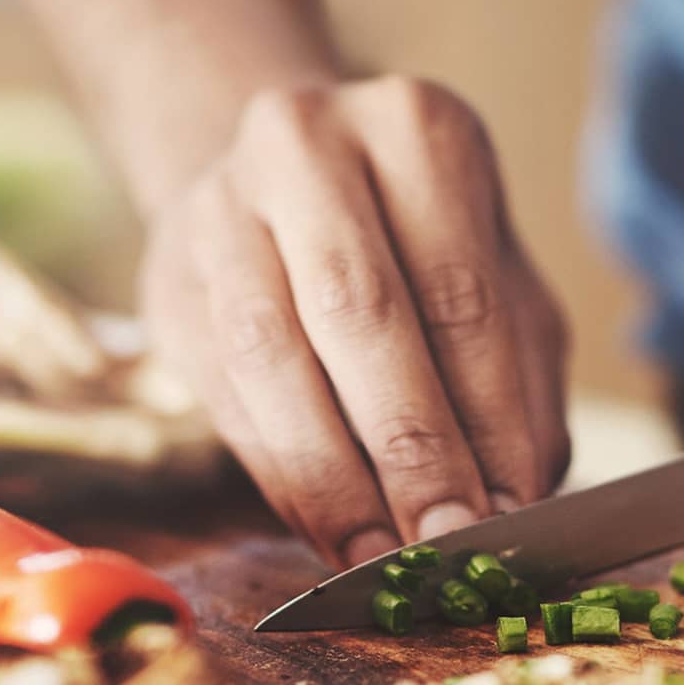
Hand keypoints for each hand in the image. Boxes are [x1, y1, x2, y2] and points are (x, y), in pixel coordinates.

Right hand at [141, 76, 569, 564]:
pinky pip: (224, 391)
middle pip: (358, 313)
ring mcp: (222, 207)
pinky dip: (280, 474)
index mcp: (416, 129)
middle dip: (408, 447)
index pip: (460, 292)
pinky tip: (327, 530)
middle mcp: (307, 146)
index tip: (508, 513)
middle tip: (446, 542)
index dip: (485, 415)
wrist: (279, 185)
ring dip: (331, 475)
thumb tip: (512, 502)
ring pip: (271, 355)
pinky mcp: (168, 278)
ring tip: (382, 555)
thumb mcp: (498, 284)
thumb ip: (515, 384)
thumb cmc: (418, 248)